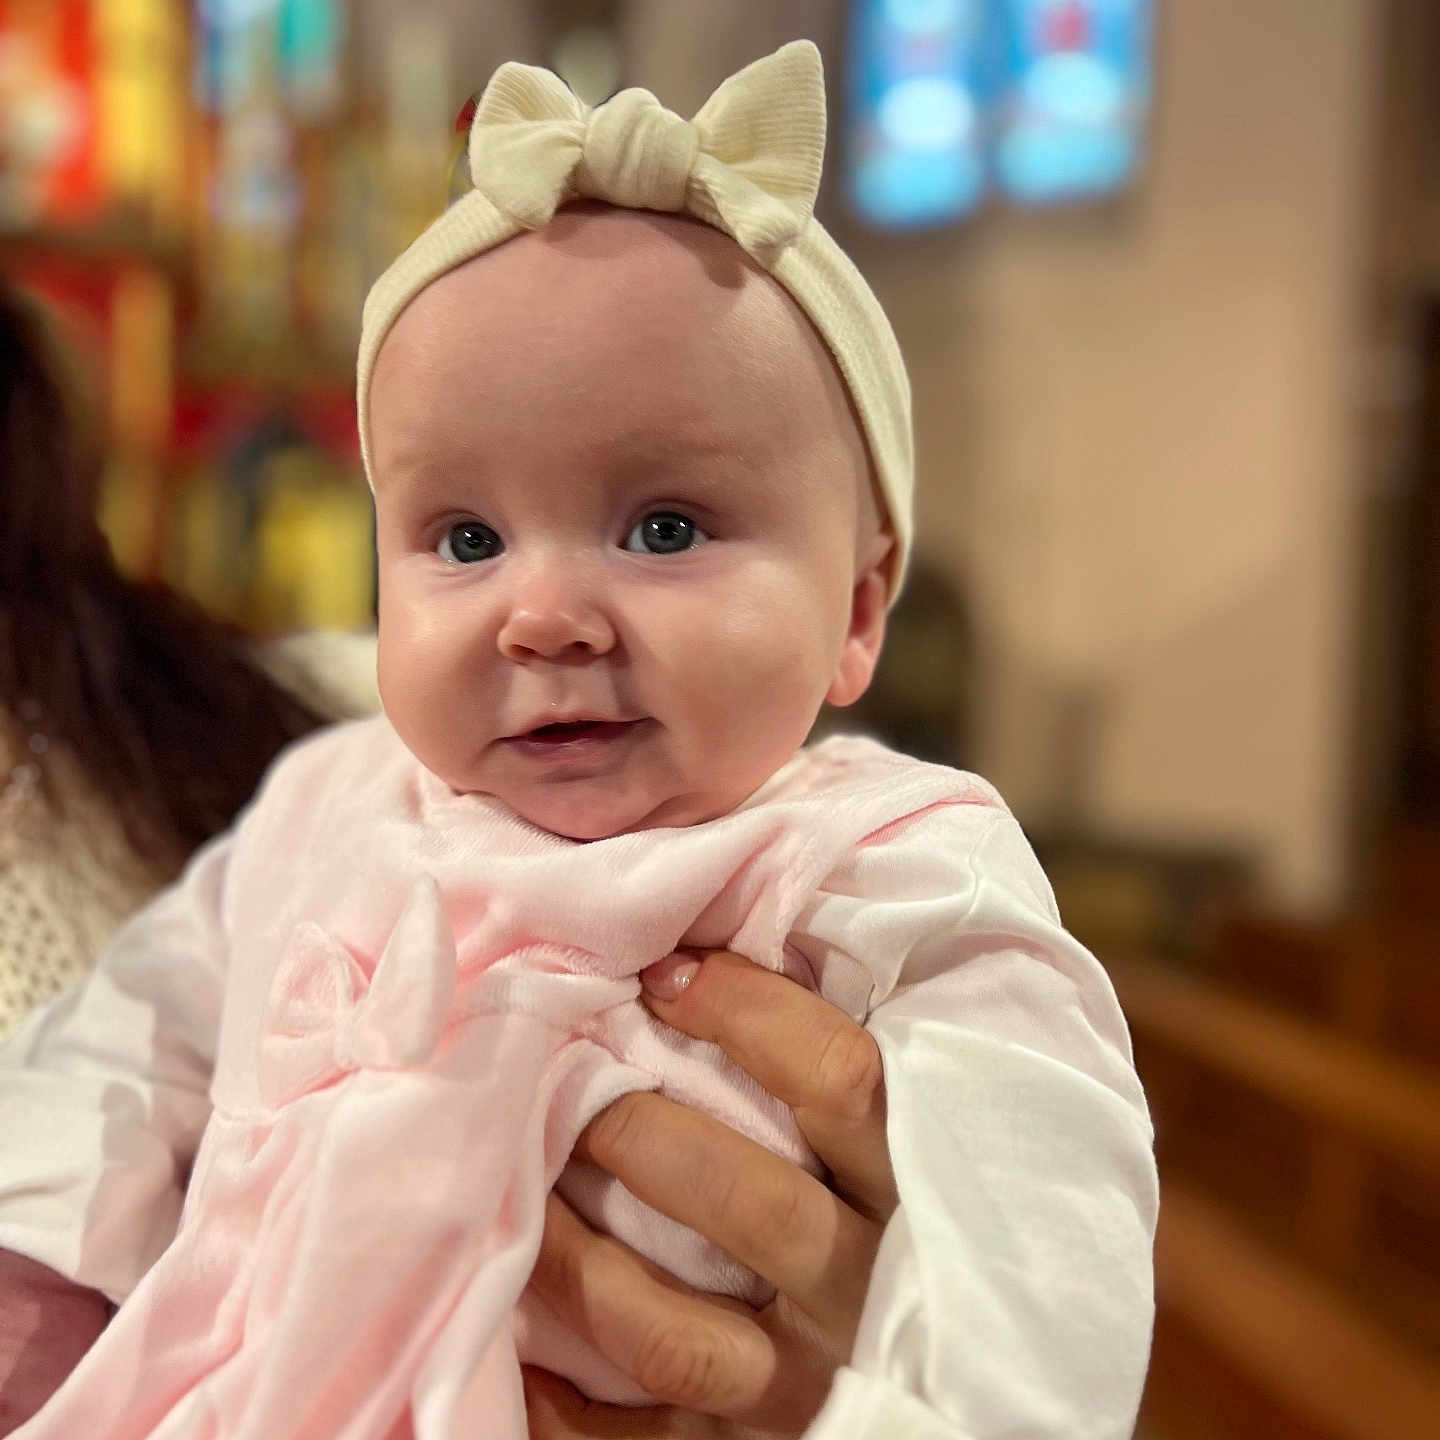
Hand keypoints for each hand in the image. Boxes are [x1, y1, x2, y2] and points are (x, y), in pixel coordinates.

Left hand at [524, 950, 896, 1437]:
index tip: (668, 975)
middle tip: (572, 1084)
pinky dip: (564, 1403)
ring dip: (579, 1262)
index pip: (839, 1077)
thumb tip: (704, 959)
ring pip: (672, 1332)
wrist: (994, 1391)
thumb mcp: (908, 1143)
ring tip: (524, 1196)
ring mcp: (803, 1381)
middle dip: (642, 1133)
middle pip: (748, 1201)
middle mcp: (863, 1288)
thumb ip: (837, 1072)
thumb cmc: (913, 1221)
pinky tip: (518, 1340)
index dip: (747, 1011)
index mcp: (910, 1189)